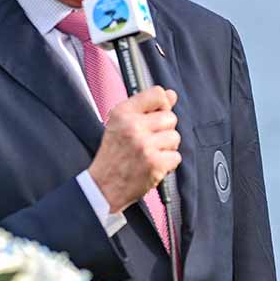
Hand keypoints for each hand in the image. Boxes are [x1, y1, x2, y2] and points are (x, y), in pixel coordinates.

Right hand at [88, 86, 179, 211]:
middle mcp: (133, 126)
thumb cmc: (113, 155)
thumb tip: (171, 94)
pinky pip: (176, 157)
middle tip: (149, 141)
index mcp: (122, 113)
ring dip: (167, 148)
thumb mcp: (121, 124)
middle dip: (164, 130)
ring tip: (150, 154)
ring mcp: (144, 145)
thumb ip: (146, 108)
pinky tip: (153, 165)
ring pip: (175, 137)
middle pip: (170, 117)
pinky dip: (168, 164)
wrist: (103, 186)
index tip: (157, 115)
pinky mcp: (154, 163)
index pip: (157, 93)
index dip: (163, 105)